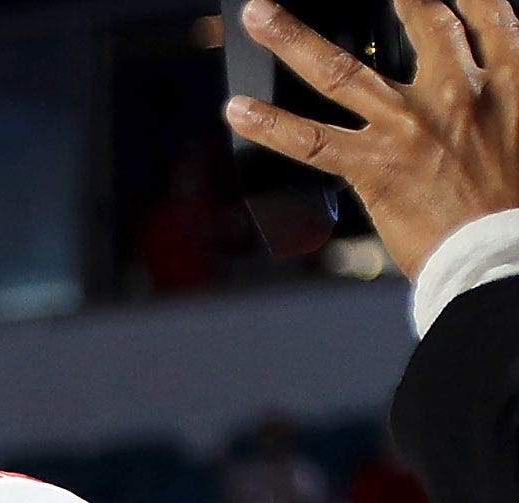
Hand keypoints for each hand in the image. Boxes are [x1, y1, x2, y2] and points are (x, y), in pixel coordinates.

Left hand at [228, 0, 518, 276]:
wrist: (505, 254)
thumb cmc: (517, 200)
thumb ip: (502, 90)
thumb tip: (481, 75)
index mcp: (508, 78)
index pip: (484, 11)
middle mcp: (456, 92)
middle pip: (416, 20)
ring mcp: (408, 128)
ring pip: (340, 71)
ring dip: (292, 37)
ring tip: (257, 15)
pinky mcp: (374, 168)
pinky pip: (310, 142)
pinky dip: (269, 125)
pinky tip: (236, 110)